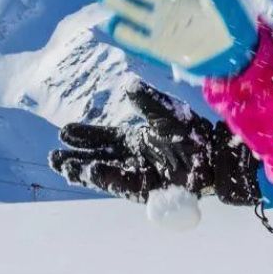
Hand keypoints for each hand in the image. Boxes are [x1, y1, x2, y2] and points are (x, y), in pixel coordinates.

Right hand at [51, 83, 261, 205]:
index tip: (64, 132)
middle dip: (77, 156)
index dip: (85, 135)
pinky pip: (125, 183)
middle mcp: (136, 157)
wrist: (218, 156)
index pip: (105, 137)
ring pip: (107, 171)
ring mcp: (142, 173)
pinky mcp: (150, 188)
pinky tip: (92, 170)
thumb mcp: (170, 115)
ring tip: (63, 166)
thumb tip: (130, 86)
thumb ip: (149, 103)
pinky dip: (109, 176)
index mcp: (138, 139)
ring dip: (85, 169)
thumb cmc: (196, 134)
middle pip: (100, 156)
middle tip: (53, 156)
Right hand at [99, 0, 257, 77]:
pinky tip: (115, 24)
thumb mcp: (229, 4)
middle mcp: (165, 2)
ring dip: (117, 0)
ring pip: (129, 8)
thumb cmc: (234, 22)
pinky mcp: (157, 45)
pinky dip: (123, 31)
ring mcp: (159, 23)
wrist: (235, 53)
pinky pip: (134, 38)